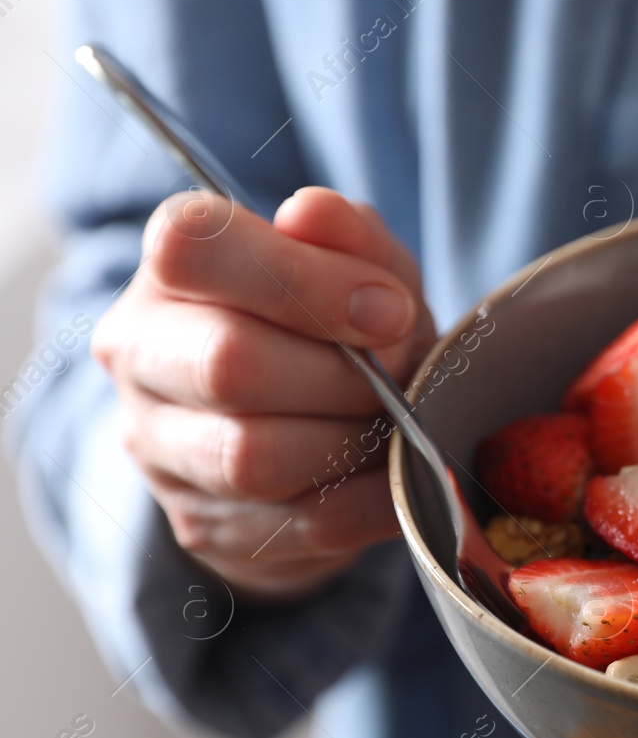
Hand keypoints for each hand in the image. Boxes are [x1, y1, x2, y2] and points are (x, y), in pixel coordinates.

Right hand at [93, 187, 435, 599]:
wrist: (321, 425)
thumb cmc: (342, 326)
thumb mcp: (365, 265)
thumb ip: (350, 233)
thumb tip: (310, 214)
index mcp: (172, 270)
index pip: (193, 248)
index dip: (304, 280)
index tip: (389, 309)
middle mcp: (141, 354)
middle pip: (229, 364)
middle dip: (344, 375)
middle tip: (397, 375)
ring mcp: (159, 447)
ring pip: (252, 457)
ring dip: (352, 442)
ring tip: (390, 422)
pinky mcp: (201, 523)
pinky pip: (302, 522)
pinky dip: (370, 499)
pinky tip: (394, 472)